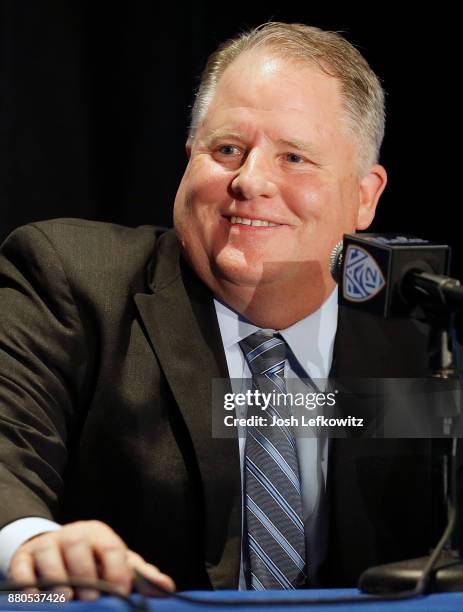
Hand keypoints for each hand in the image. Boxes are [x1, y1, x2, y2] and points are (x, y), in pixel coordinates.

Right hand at [8, 520, 174, 600]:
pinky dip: (29, 585)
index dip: (117, 571)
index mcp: (99, 534)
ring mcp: (47, 545)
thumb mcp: (117, 563)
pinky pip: (23, 570)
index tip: (122, 593)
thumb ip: (141, 575)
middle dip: (86, 574)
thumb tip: (168, 587)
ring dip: (58, 579)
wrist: (56, 549)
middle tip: (92, 599)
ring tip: (67, 599)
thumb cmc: (93, 559)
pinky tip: (38, 600)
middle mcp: (73, 535)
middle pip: (79, 547)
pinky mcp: (25, 559)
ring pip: (51, 557)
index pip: (111, 548)